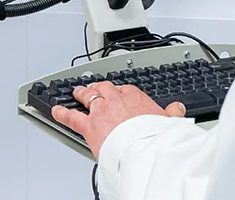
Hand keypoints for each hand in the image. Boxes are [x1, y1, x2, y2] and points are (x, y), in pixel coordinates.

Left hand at [51, 81, 186, 158]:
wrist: (143, 146)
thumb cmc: (155, 135)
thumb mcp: (169, 121)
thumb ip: (172, 113)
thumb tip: (178, 109)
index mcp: (135, 97)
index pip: (124, 89)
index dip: (119, 91)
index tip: (119, 92)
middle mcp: (115, 100)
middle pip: (104, 88)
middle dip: (98, 88)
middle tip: (94, 88)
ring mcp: (100, 111)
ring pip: (88, 97)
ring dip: (82, 94)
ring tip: (77, 92)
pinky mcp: (89, 126)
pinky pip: (72, 117)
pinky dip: (62, 114)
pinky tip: (56, 111)